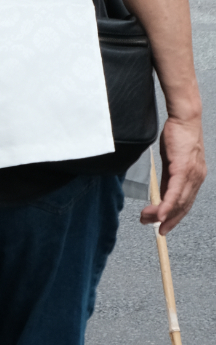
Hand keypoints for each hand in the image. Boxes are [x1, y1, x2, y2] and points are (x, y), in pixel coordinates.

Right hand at [142, 112, 205, 235]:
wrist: (185, 117)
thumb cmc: (178, 134)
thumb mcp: (171, 160)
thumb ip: (168, 177)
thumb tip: (160, 191)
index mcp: (195, 178)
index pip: (185, 204)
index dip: (174, 217)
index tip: (163, 226)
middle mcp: (197, 180)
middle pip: (182, 207)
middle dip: (167, 220)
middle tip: (152, 227)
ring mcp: (192, 176)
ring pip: (178, 203)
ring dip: (162, 214)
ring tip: (148, 219)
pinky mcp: (184, 170)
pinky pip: (175, 193)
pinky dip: (166, 205)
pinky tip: (159, 214)